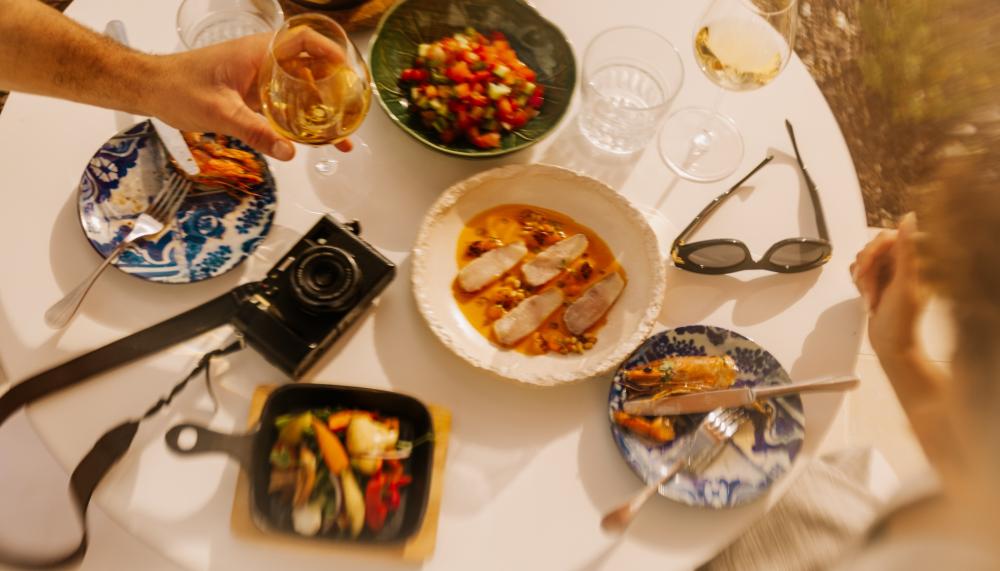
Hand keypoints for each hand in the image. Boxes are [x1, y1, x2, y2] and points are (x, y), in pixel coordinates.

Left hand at [147, 33, 351, 160]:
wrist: (152, 89)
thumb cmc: (178, 88)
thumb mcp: (220, 113)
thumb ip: (256, 132)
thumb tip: (289, 152)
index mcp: (256, 53)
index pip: (302, 40)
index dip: (329, 52)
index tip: (348, 70)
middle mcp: (261, 61)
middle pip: (309, 66)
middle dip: (333, 87)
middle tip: (351, 109)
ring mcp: (257, 77)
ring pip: (298, 87)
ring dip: (319, 107)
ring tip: (339, 132)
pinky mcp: (252, 93)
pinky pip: (284, 102)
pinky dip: (300, 117)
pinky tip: (309, 139)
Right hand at [850, 212, 927, 360]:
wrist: (891, 346)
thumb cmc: (901, 320)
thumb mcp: (904, 283)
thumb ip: (906, 249)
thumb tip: (909, 217)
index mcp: (920, 261)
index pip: (893, 236)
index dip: (877, 247)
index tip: (870, 263)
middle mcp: (907, 264)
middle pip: (877, 246)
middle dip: (867, 266)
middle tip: (866, 285)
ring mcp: (892, 273)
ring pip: (867, 258)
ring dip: (862, 277)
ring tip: (869, 297)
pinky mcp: (880, 281)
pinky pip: (861, 269)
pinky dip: (859, 282)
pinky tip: (866, 297)